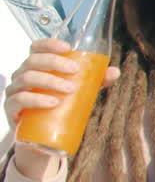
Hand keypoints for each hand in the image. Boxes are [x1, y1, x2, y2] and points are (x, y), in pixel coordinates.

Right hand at [4, 38, 118, 130]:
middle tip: (75, 71)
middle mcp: (22, 75)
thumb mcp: (78, 91)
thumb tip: (115, 71)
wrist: (41, 136)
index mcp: (36, 67)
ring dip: (50, 81)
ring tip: (70, 89)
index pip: (36, 48)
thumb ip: (95, 81)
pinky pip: (20, 99)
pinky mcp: (12, 109)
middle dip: (55, 63)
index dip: (49, 44)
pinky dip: (36, 99)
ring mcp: (15, 91)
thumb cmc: (58, 107)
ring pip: (27, 78)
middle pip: (33, 61)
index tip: (68, 48)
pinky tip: (53, 102)